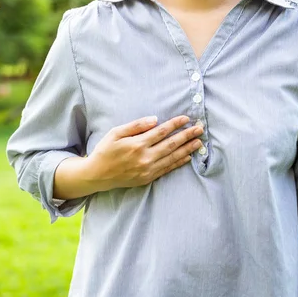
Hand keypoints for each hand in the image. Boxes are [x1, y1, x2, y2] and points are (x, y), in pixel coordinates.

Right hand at [85, 115, 202, 190]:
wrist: (97, 175)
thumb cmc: (105, 151)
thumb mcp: (115, 133)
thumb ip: (135, 126)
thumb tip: (155, 119)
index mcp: (137, 144)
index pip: (162, 131)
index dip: (175, 124)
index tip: (186, 118)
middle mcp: (145, 157)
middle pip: (171, 144)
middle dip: (187, 135)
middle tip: (200, 129)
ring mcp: (148, 169)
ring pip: (173, 157)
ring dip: (187, 149)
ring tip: (199, 142)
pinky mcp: (148, 178)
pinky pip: (167, 169)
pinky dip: (179, 162)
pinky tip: (187, 156)